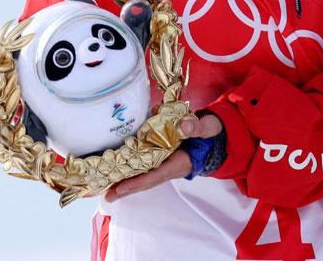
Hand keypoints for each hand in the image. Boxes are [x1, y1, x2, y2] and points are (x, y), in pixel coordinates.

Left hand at [104, 114, 223, 200]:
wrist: (215, 137)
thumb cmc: (211, 134)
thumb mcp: (208, 129)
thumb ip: (198, 127)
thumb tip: (185, 125)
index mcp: (179, 163)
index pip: (156, 175)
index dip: (138, 182)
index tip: (121, 188)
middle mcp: (170, 167)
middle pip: (146, 181)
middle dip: (127, 188)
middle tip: (107, 196)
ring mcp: (165, 165)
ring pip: (143, 177)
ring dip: (126, 183)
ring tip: (107, 189)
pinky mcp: (162, 159)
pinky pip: (145, 169)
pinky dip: (131, 173)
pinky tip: (117, 173)